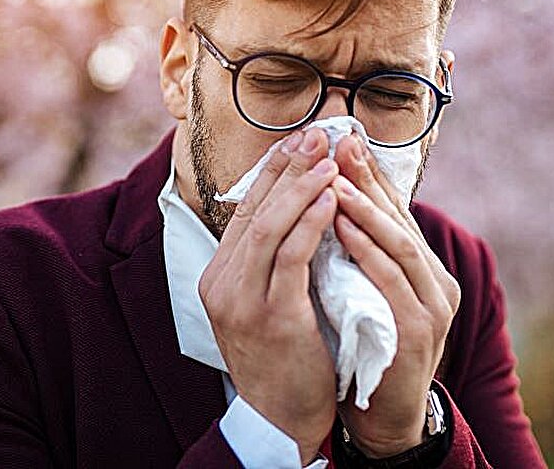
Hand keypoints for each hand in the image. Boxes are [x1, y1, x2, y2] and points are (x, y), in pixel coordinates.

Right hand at [198, 128, 339, 462]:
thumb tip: (300, 205)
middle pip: (253, 209)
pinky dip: (312, 222)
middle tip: (320, 133)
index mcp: (219, 275)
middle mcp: (222, 283)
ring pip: (269, 227)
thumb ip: (274, 259)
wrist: (282, 420)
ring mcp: (242, 302)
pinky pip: (291, 258)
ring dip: (302, 187)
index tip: (301, 138)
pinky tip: (334, 200)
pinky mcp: (271, 318)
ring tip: (330, 159)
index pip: (245, 208)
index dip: (273, 169)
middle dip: (288, 166)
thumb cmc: (286, 356)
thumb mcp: (269, 300)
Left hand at [331, 135, 460, 456]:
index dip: (371, 174)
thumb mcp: (366, 293)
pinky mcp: (418, 331)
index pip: (398, 211)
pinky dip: (366, 249)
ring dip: (364, 207)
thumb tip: (330, 201)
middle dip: (368, 178)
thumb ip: (360, 254)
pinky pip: (390, 280)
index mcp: (426, 271)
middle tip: (339, 141)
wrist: (383, 419)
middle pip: (401, 218)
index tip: (343, 137)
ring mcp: (432, 308)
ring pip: (399, 244)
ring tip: (334, 176)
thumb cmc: (368, 351)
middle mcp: (437, 283)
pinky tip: (341, 225)